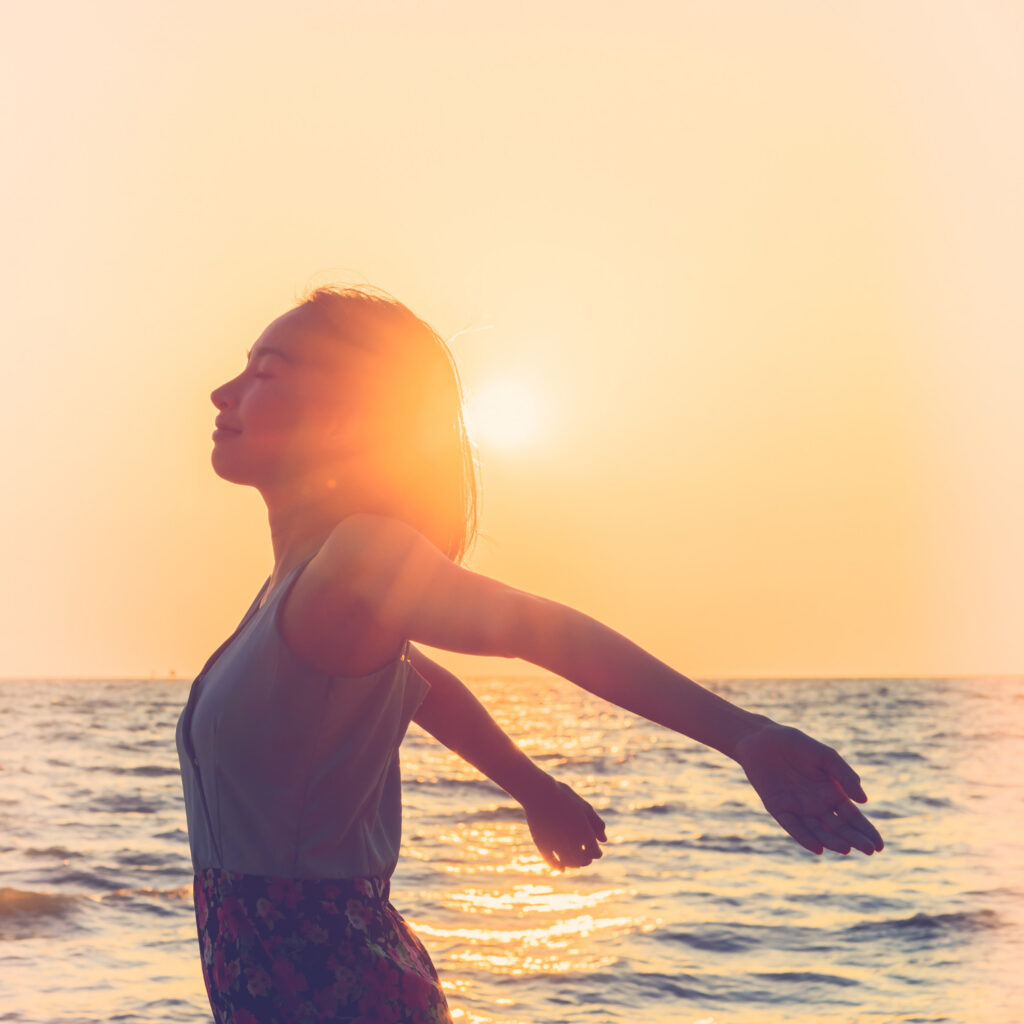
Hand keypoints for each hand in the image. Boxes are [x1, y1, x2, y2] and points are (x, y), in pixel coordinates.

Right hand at [522, 776, 607, 871]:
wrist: (540, 793)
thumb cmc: (564, 796)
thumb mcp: (584, 807)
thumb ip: (596, 824)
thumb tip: (604, 840)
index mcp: (585, 833)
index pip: (595, 853)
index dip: (596, 851)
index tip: (594, 848)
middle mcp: (572, 843)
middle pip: (583, 861)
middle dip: (586, 859)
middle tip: (585, 855)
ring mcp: (557, 846)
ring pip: (569, 864)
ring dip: (574, 864)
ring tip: (575, 861)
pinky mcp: (544, 846)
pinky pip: (552, 862)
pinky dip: (558, 866)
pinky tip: (561, 868)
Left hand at [733, 720, 883, 855]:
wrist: (762, 739)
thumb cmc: (796, 745)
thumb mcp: (825, 757)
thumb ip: (845, 776)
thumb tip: (864, 800)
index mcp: (832, 793)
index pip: (853, 817)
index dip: (866, 831)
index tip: (880, 845)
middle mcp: (817, 805)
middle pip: (839, 827)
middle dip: (855, 839)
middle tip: (869, 850)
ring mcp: (798, 809)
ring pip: (818, 831)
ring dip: (832, 841)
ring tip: (846, 848)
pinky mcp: (779, 809)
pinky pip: (794, 827)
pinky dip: (805, 838)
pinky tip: (819, 848)